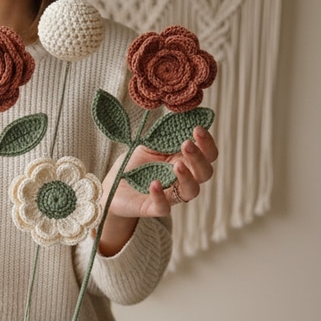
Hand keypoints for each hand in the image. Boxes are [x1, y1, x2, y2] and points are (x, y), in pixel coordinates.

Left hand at [97, 126, 218, 254]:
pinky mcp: (154, 208)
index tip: (197, 128)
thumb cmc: (135, 164)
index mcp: (185, 161)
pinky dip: (160, 196)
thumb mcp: (149, 144)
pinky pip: (164, 207)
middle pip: (205, 172)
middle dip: (199, 157)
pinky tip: (154, 184)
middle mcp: (183, 179)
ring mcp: (171, 195)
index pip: (207, 154)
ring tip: (177, 165)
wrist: (113, 187)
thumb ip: (163, 133)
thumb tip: (177, 112)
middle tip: (186, 143)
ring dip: (187, 177)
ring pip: (191, 191)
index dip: (207, 143)